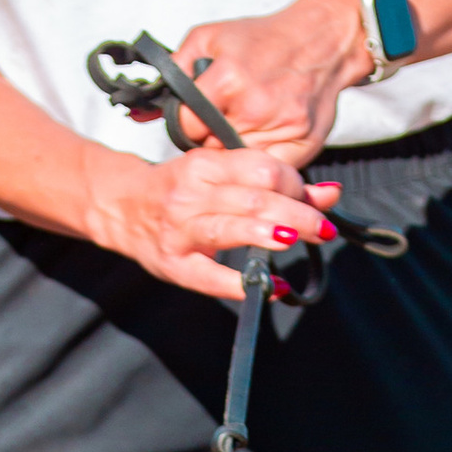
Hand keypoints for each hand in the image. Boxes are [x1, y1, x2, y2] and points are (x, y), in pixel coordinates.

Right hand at [81, 142, 342, 308]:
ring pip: (231, 227)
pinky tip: (273, 287)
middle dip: (295, 214)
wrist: (121, 207)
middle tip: (322, 230)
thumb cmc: (181, 191)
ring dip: (268, 233)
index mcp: (207, 165)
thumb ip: (276, 183)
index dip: (295, 186)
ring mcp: (180, 229)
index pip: (262, 168)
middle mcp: (191, 193)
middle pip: (254, 198)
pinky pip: (210, 276)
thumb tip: (331, 193)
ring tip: (294, 240)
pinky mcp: (174, 264)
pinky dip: (243, 284)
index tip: (311, 203)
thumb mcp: (223, 176)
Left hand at [171, 0, 367, 162]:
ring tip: (248, 121)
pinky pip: (267, 172)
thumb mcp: (208, 39)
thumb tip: (138, 112)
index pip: (187, 126)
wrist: (322, 40)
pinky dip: (260, 162)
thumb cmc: (262, 40)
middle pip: (209, 148)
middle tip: (225, 117)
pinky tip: (264, 136)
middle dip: (209, 138)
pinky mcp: (303, 145)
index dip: (187, 124)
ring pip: (236, 164)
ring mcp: (281, 128)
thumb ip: (172, 73)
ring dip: (234, 150)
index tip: (196, 117)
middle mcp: (254, 107)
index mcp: (227, 79)